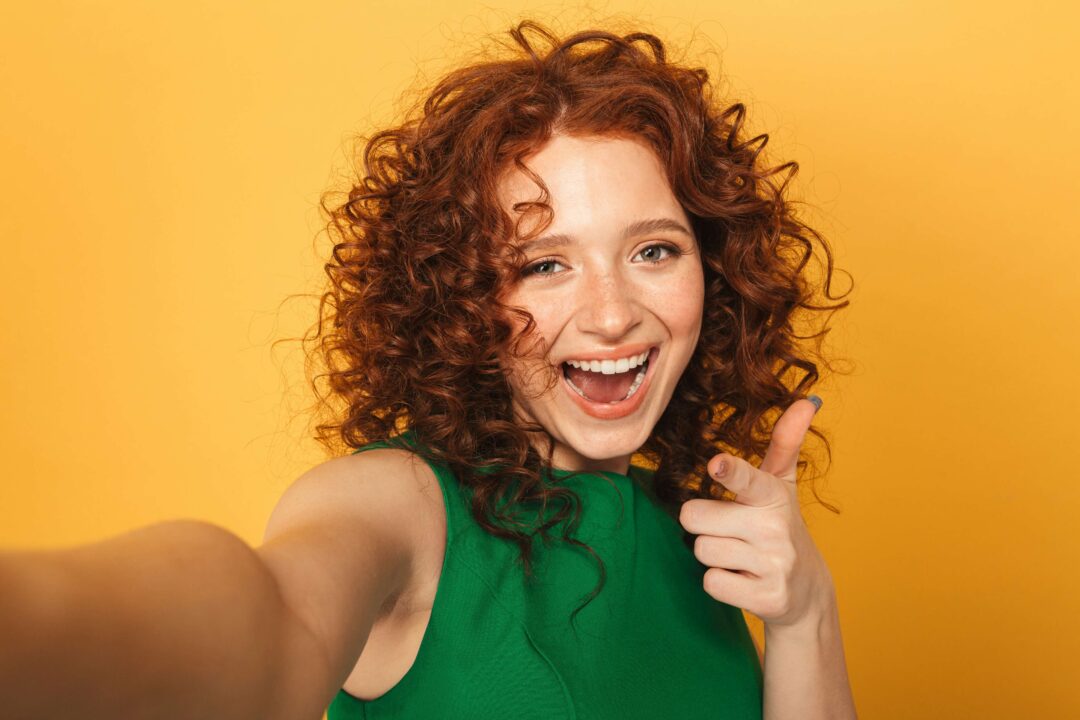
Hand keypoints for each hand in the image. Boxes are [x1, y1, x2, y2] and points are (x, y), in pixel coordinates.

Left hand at [678, 397, 834, 627]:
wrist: (806, 593)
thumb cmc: (780, 528)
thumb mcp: (782, 486)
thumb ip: (786, 443)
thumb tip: (806, 400)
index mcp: (773, 495)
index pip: (747, 480)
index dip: (730, 472)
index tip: (717, 465)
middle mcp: (775, 529)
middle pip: (695, 517)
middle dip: (704, 524)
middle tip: (730, 530)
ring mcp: (773, 565)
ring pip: (702, 550)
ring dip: (713, 555)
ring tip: (739, 556)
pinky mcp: (767, 599)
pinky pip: (712, 583)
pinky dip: (720, 583)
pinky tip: (743, 580)